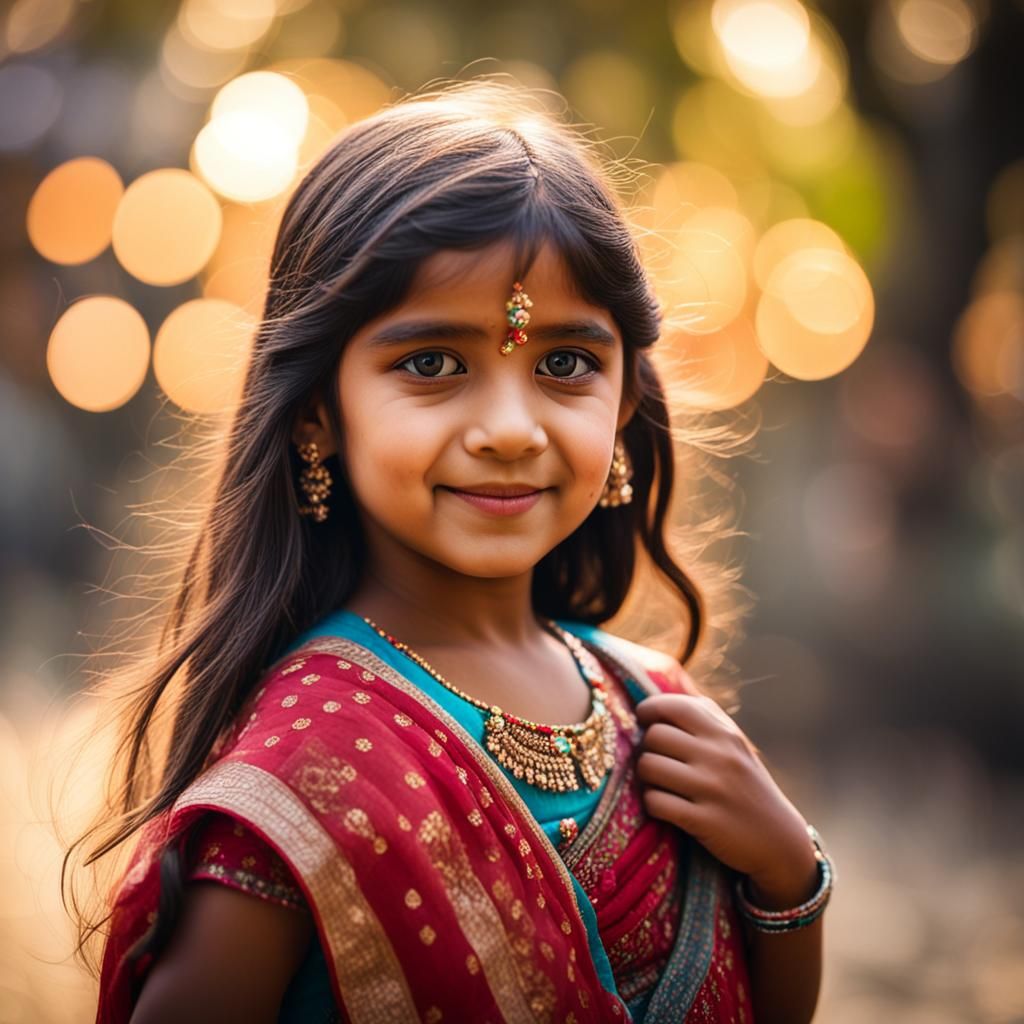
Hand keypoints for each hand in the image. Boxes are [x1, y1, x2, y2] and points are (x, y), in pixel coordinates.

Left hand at [634, 690, 815, 898]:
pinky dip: (652, 804)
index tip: (644, 721)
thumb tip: (659, 701)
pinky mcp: (703, 821)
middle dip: (647, 749)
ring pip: (648, 767)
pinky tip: (664, 806)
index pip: (674, 705)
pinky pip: (655, 802)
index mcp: (725, 733)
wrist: (780, 841)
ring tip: (659, 784)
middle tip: (657, 761)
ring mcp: (712, 788)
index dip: (649, 710)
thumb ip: (704, 720)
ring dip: (646, 778)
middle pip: (654, 736)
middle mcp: (719, 756)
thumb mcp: (736, 745)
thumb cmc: (748, 787)